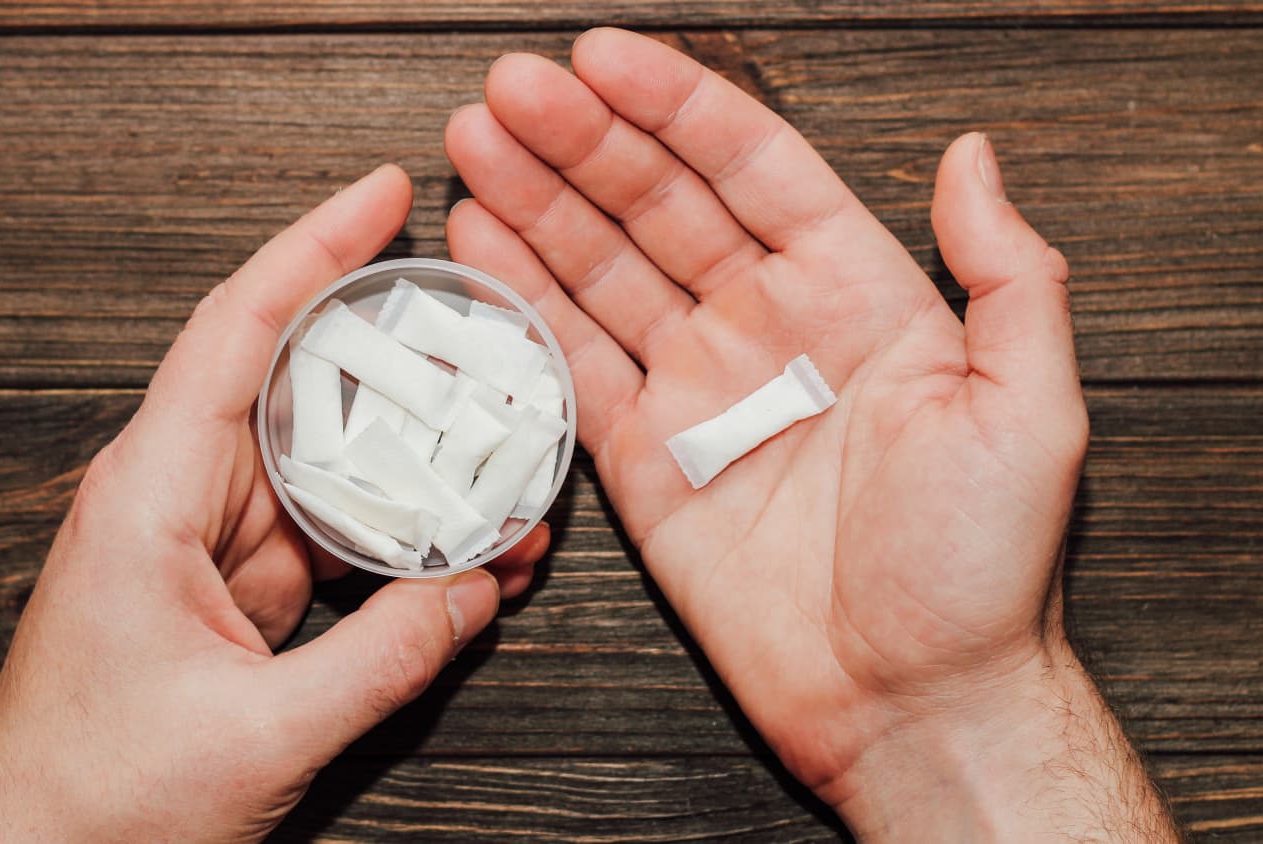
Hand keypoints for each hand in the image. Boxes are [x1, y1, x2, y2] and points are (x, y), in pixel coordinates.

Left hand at [0, 165, 548, 843]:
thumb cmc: (97, 804)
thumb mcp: (262, 735)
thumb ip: (386, 657)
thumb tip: (477, 592)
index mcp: (150, 496)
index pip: (238, 330)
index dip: (314, 248)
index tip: (383, 193)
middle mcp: (174, 500)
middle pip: (300, 387)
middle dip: (399, 360)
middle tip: (486, 337)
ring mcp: (206, 547)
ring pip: (326, 466)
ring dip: (410, 465)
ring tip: (503, 458)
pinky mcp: (231, 593)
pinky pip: (326, 536)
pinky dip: (392, 537)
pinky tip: (459, 548)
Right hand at [445, 29, 1177, 840]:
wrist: (909, 699)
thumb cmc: (980, 567)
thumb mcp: (1030, 408)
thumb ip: (1007, 273)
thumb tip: (975, 157)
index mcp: (855, 295)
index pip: (751, 169)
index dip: (675, 108)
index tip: (603, 58)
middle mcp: (767, 329)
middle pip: (657, 205)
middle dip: (580, 142)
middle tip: (509, 88)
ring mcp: (698, 390)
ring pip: (603, 271)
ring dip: (537, 203)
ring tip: (475, 139)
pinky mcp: (643, 461)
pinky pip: (573, 365)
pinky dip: (525, 305)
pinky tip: (483, 244)